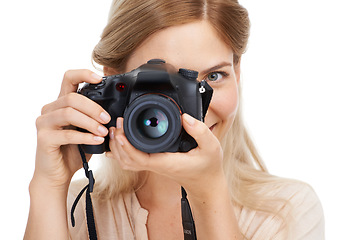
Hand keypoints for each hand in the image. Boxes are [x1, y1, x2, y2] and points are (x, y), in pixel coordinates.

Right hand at [33, 70, 110, 190]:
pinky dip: (85, 137)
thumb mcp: (87, 130)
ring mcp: (44, 124)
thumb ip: (94, 118)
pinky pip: (67, 134)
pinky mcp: (44, 139)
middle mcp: (50, 110)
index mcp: (61, 104)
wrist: (57, 174)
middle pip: (71, 98)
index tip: (99, 78)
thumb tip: (115, 111)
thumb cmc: (72, 151)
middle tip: (108, 118)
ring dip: (90, 122)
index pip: (68, 79)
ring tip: (103, 131)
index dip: (83, 74)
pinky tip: (97, 140)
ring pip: (68, 113)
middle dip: (93, 107)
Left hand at [106, 113, 223, 198]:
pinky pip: (132, 160)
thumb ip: (199, 131)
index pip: (139, 157)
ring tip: (116, 129)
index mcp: (166, 162)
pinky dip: (122, 151)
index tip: (121, 129)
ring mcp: (153, 166)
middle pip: (126, 160)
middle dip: (117, 143)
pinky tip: (120, 140)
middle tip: (117, 123)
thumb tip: (185, 117)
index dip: (126, 145)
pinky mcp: (153, 163)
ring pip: (126, 162)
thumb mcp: (211, 147)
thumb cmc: (208, 167)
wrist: (206, 183)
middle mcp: (156, 165)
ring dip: (117, 147)